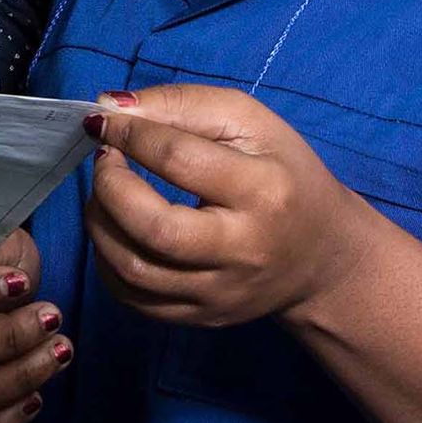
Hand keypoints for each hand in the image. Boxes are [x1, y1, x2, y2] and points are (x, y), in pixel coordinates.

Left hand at [83, 85, 390, 328]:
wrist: (322, 256)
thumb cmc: (283, 175)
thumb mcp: (251, 123)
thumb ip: (184, 105)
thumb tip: (111, 107)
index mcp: (262, 190)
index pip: (178, 160)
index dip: (128, 135)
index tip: (104, 122)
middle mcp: (242, 250)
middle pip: (152, 228)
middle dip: (108, 186)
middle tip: (105, 160)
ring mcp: (221, 292)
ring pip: (133, 271)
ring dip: (99, 224)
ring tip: (106, 193)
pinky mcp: (203, 317)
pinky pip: (134, 300)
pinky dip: (107, 262)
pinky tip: (117, 231)